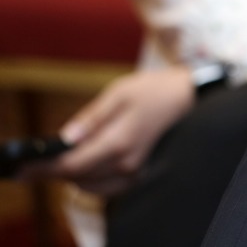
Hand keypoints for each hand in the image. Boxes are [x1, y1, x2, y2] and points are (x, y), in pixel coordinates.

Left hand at [20, 66, 195, 196]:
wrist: (191, 97)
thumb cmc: (155, 90)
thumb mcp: (119, 93)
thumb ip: (90, 118)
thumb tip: (64, 139)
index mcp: (118, 142)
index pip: (71, 165)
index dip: (43, 169)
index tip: (23, 168)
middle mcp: (126, 163)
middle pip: (78, 179)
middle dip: (56, 171)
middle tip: (43, 158)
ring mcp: (135, 172)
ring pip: (91, 187)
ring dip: (74, 176)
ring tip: (67, 158)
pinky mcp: (141, 173)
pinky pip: (108, 188)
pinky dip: (92, 180)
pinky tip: (90, 164)